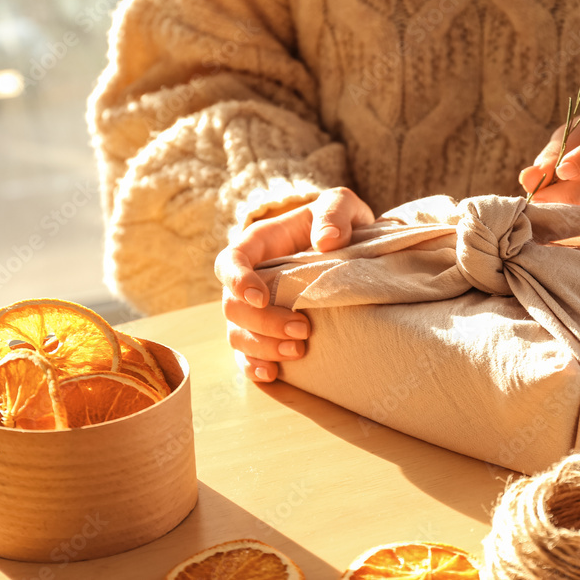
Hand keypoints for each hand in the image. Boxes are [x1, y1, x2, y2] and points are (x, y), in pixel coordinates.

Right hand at [214, 187, 374, 381]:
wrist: (349, 246)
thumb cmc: (336, 222)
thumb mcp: (339, 205)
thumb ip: (333, 213)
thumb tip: (328, 241)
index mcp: (258, 245)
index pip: (230, 262)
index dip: (237, 281)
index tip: (260, 298)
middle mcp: (248, 280)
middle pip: (231, 306)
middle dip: (263, 323)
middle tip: (303, 330)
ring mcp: (253, 309)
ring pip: (237, 334)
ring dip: (262, 347)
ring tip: (299, 351)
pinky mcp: (266, 331)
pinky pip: (247, 354)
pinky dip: (254, 366)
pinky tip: (272, 374)